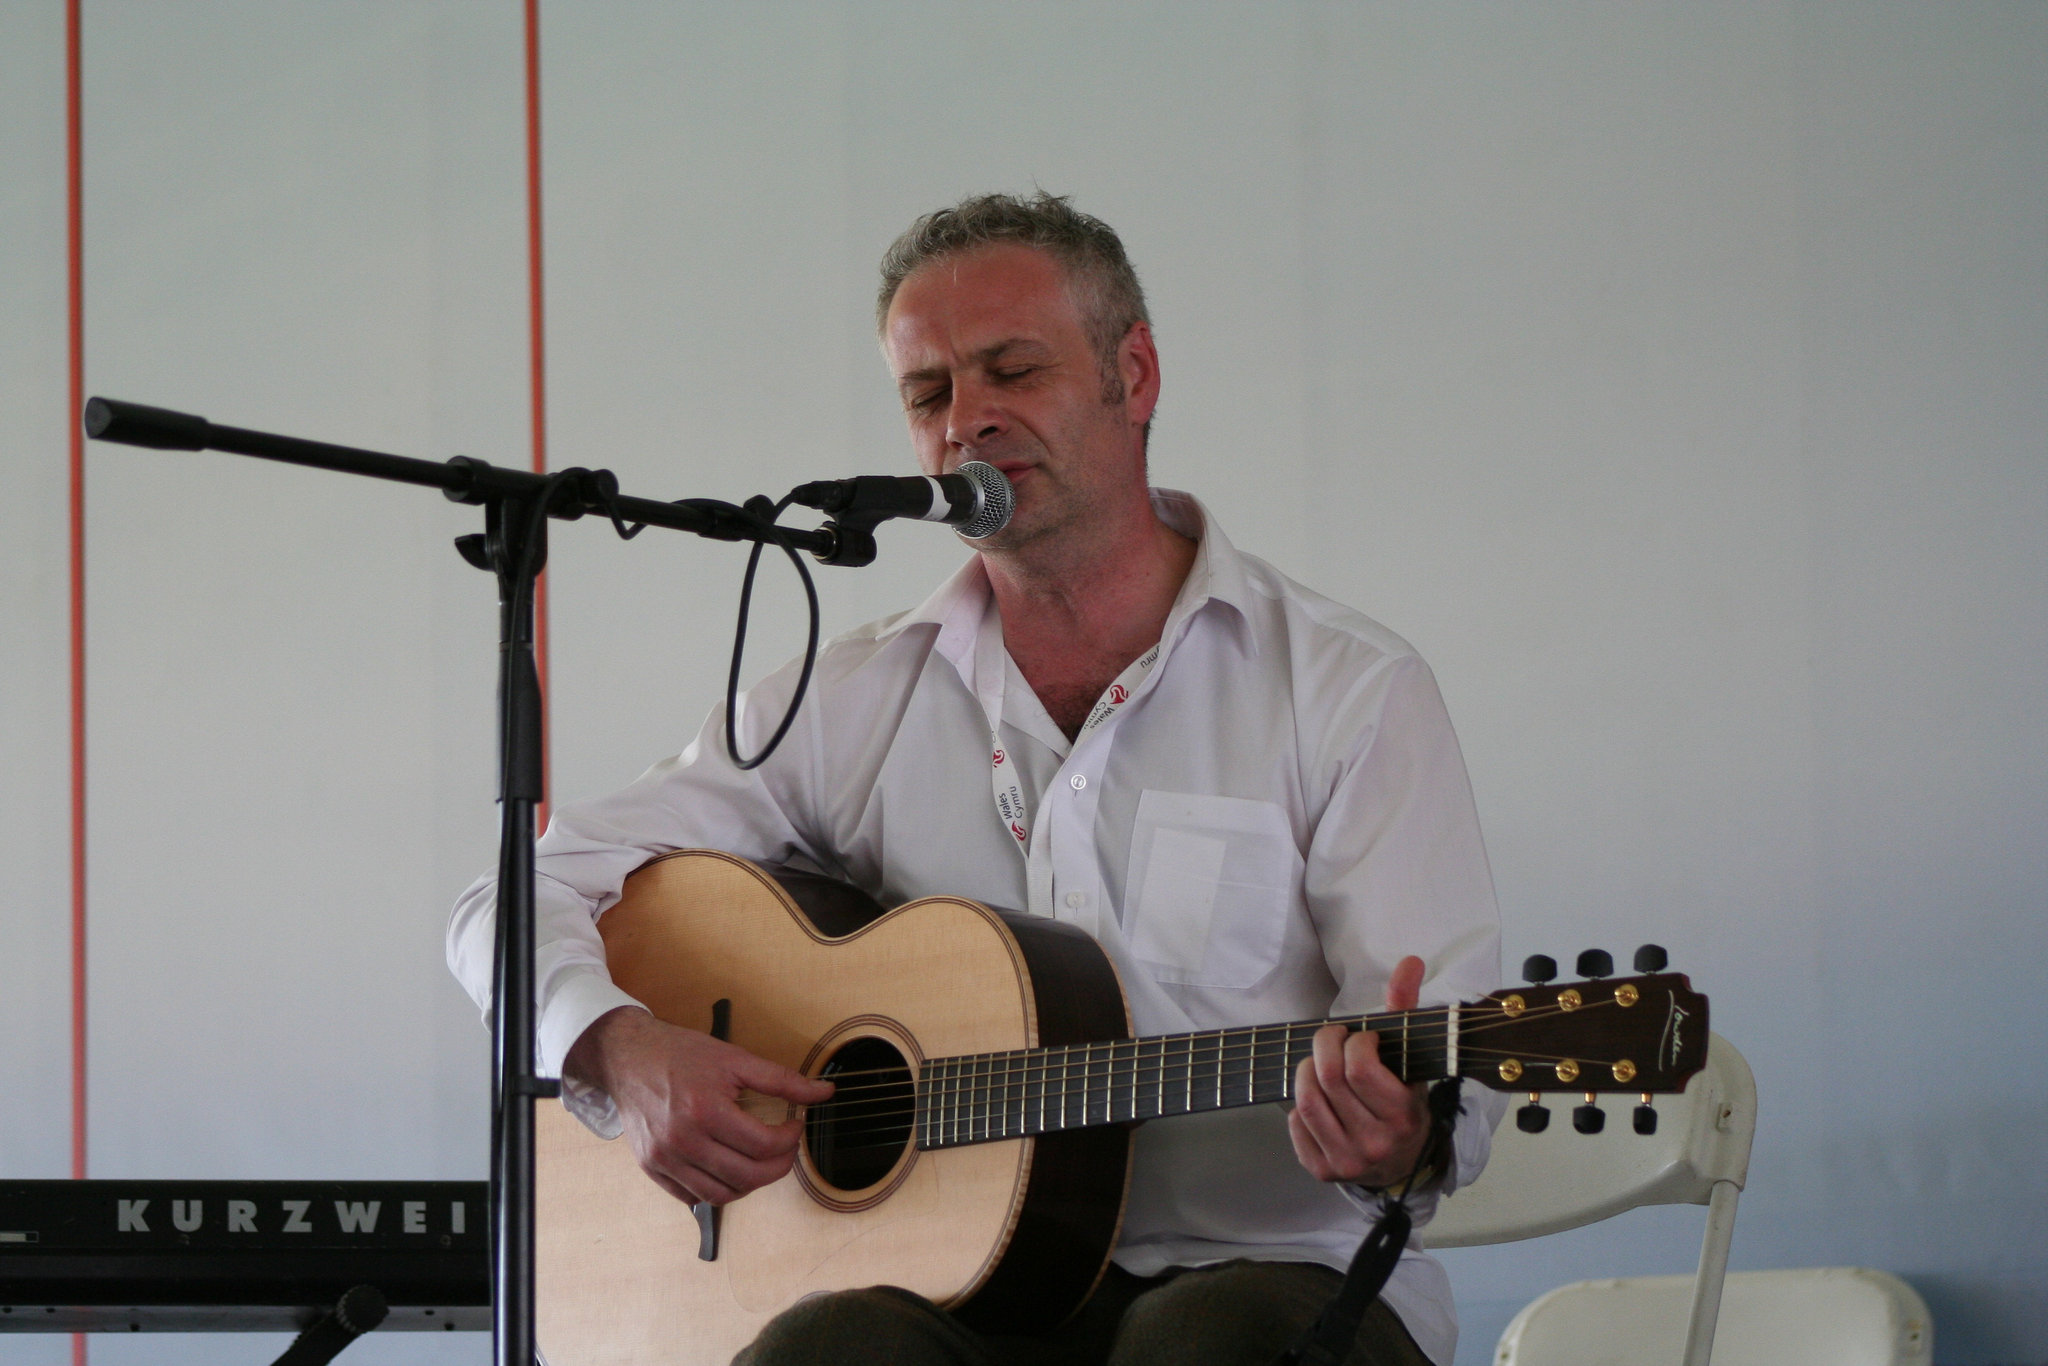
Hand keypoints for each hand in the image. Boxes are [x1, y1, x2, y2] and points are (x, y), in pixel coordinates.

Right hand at [563, 1006, 833, 1206]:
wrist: (628, 1056)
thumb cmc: (681, 1054)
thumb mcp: (735, 1058)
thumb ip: (782, 1080)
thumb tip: (824, 1093)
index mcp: (706, 1110)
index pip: (764, 1146)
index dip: (790, 1140)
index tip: (795, 1126)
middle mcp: (682, 1141)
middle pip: (747, 1176)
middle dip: (778, 1166)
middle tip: (785, 1148)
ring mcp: (664, 1159)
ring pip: (721, 1195)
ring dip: (750, 1183)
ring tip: (760, 1160)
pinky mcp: (651, 1168)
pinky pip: (692, 1196)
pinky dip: (717, 1189)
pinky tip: (728, 1167)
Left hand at [1286, 955, 1431, 1187]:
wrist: (1402, 1163)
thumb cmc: (1401, 1101)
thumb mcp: (1410, 1060)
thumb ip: (1406, 1009)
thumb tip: (1411, 962)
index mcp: (1403, 1114)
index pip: (1360, 1067)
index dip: (1352, 1041)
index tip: (1359, 1037)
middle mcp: (1377, 1143)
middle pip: (1328, 1079)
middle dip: (1323, 1046)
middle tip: (1331, 1039)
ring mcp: (1349, 1161)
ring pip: (1306, 1101)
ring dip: (1306, 1071)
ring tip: (1319, 1064)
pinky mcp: (1324, 1171)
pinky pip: (1296, 1126)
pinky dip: (1299, 1106)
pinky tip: (1318, 1100)